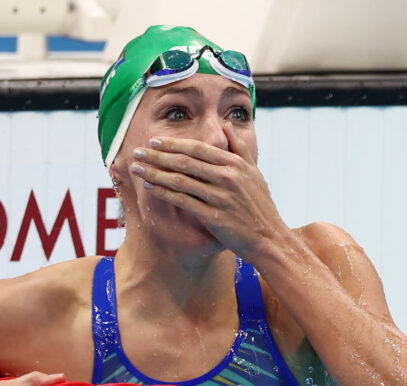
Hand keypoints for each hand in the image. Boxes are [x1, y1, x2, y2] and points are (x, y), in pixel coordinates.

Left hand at [130, 123, 286, 259]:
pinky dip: (164, 193)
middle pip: (184, 162)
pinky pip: (182, 201)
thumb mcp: (255, 172)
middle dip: (157, 155)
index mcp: (235, 164)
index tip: (154, 141)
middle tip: (138, 152)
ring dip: (155, 173)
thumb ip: (239, 148)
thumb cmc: (260, 205)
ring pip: (180, 180)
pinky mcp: (213, 216)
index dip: (173, 144)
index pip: (198, 149)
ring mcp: (220, 197)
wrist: (269, 238)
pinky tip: (150, 188)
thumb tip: (226, 126)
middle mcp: (227, 177)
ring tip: (137, 168)